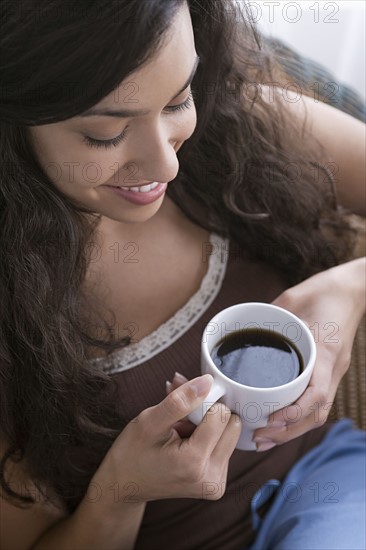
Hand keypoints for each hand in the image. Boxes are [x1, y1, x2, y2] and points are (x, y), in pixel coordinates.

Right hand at [92, 374, 241, 503]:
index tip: (183, 409)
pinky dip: (208, 438)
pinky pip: (225, 446)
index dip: (202, 404)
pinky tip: (187, 442)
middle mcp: (211, 478)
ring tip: (181, 434)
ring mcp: (215, 484)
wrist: (125, 484)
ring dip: (209, 427)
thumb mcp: (150, 421)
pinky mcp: (217, 484)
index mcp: (194, 462)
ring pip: (231, 434)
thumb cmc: (132, 452)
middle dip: (209, 415)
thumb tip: (207, 382)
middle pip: (233, 425)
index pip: (221, 415)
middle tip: (182, 421)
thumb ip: (180, 400)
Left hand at [253, 257, 365, 450]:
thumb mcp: (292, 299)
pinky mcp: (329, 371)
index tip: (270, 420)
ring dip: (292, 430)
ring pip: (317, 412)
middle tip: (258, 439)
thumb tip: (239, 331)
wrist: (351, 289)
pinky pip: (316, 400)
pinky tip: (278, 422)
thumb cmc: (323, 290)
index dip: (294, 412)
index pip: (316, 392)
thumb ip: (269, 316)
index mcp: (326, 351)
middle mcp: (332, 367)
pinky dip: (298, 417)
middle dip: (287, 432)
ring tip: (264, 439)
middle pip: (316, 413)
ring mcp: (333, 371)